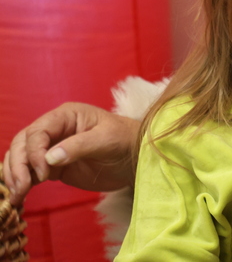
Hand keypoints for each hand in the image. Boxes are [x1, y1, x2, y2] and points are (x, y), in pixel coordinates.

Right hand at [2, 102, 139, 206]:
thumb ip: (79, 146)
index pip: (38, 132)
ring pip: (21, 157)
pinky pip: (29, 172)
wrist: (136, 158)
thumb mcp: (107, 140)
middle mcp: (54, 129)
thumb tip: (49, 158)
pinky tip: (19, 196)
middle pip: (22, 144)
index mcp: (66, 116)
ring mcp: (51, 148)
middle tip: (21, 189)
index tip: (43, 172)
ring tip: (17, 196)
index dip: (34, 152)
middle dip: (17, 165)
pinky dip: (21, 182)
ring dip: (14, 175)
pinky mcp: (53, 167)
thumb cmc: (126, 140)